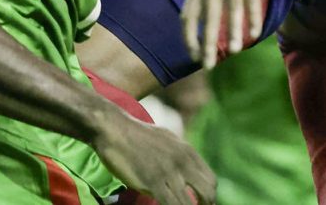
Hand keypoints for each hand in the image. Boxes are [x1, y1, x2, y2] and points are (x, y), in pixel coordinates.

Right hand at [93, 112, 216, 204]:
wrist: (114, 128)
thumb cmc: (136, 135)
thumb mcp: (167, 140)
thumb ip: (179, 156)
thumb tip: (186, 173)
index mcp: (188, 151)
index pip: (211, 180)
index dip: (209, 198)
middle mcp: (183, 161)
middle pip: (208, 192)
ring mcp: (169, 172)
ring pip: (188, 203)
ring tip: (174, 204)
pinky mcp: (153, 181)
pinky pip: (171, 204)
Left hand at [180, 0, 286, 68]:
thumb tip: (207, 29)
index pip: (188, 13)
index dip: (189, 36)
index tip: (194, 56)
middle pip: (207, 13)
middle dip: (206, 41)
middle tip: (208, 64)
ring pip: (231, 6)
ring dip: (232, 31)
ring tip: (234, 51)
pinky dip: (253, 16)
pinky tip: (255, 32)